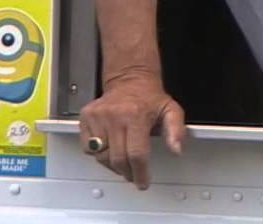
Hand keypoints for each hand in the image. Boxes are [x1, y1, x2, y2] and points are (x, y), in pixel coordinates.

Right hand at [77, 70, 186, 189]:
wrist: (129, 80)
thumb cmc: (149, 98)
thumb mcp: (171, 110)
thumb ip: (176, 131)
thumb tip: (176, 149)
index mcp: (135, 115)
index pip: (136, 154)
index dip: (140, 173)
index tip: (142, 181)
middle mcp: (114, 116)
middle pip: (118, 159)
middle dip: (127, 173)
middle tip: (133, 174)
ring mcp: (97, 116)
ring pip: (102, 156)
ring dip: (113, 165)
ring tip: (123, 160)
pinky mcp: (86, 117)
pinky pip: (88, 148)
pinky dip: (98, 153)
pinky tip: (109, 148)